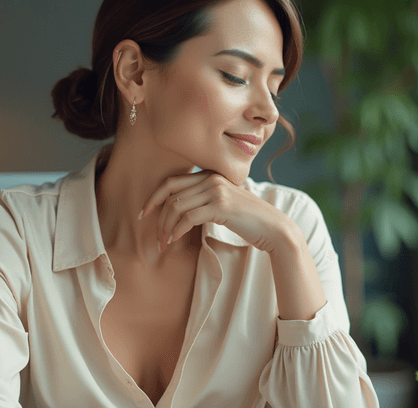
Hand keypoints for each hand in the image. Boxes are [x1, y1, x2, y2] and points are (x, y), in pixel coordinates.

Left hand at [138, 170, 292, 253]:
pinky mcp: (220, 205)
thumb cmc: (247, 219)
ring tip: (164, 243)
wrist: (273, 227)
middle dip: (157, 216)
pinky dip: (177, 231)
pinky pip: (188, 217)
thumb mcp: (223, 203)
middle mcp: (211, 178)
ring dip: (166, 227)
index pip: (172, 181)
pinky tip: (174, 241)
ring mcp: (216, 190)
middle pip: (171, 194)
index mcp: (209, 174)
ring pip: (177, 206)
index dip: (154, 197)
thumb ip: (204, 199)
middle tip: (156, 236)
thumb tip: (177, 211)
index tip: (144, 213)